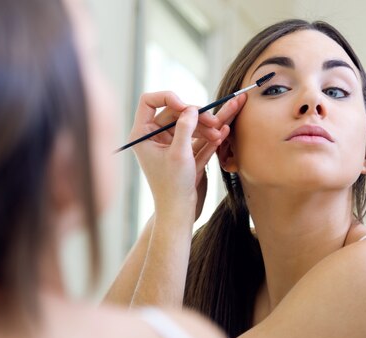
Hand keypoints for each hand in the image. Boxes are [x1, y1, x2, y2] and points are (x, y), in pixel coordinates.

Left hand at [130, 91, 245, 218]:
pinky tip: (222, 132)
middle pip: (175, 113)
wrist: (179, 211)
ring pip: (188, 125)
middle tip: (214, 122)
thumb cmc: (173, 186)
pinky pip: (194, 139)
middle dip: (196, 116)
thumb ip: (185, 128)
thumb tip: (192, 108)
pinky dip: (207, 136)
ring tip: (220, 132)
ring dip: (205, 127)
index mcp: (142, 135)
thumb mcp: (179, 154)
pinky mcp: (181, 153)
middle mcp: (153, 137)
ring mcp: (168, 145)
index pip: (149, 101)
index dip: (168, 98)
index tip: (186, 107)